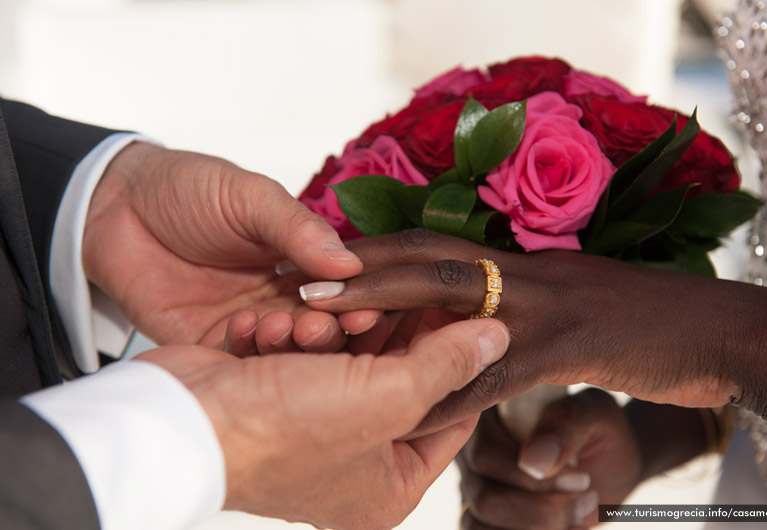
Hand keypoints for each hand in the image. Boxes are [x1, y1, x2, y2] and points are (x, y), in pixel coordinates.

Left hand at [82, 142, 369, 348]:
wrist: (114, 204)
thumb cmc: (189, 189)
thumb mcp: (250, 197)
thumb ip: (296, 229)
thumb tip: (348, 263)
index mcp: (303, 260)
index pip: (345, 288)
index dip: (358, 300)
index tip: (368, 307)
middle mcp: (282, 296)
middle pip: (321, 325)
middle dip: (330, 329)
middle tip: (328, 325)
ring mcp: (247, 322)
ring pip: (285, 349)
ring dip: (292, 345)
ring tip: (288, 327)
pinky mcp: (208, 343)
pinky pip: (237, 360)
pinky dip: (247, 352)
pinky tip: (245, 330)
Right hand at [136, 317, 509, 529]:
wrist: (176, 421)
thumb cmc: (283, 429)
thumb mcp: (386, 396)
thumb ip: (447, 364)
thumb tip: (499, 336)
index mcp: (387, 485)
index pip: (449, 415)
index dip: (458, 359)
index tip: (462, 310)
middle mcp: (350, 463)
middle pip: (396, 379)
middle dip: (382, 335)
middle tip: (381, 297)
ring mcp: (308, 429)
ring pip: (345, 358)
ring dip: (329, 329)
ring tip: (311, 319)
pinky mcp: (271, 396)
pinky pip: (299, 353)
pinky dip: (288, 334)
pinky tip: (268, 329)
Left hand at [297, 229, 766, 439]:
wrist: (711, 330)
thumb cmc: (632, 318)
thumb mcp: (558, 302)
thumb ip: (505, 305)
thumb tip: (458, 324)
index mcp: (511, 261)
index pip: (428, 246)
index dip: (368, 250)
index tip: (314, 259)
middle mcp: (518, 272)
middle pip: (421, 260)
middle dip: (354, 271)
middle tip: (291, 284)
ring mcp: (540, 305)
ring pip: (445, 304)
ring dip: (381, 318)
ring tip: (321, 331)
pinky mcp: (566, 346)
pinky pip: (490, 374)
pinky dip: (444, 395)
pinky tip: (402, 412)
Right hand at [458, 389, 640, 529]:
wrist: (612, 462)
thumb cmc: (598, 429)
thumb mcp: (594, 415)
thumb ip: (564, 426)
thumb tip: (532, 463)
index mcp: (487, 417)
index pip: (484, 453)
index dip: (526, 476)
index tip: (580, 479)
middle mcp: (471, 453)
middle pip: (484, 498)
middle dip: (542, 509)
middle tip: (588, 495)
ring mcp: (475, 488)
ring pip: (479, 525)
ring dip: (538, 527)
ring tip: (581, 512)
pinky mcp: (484, 518)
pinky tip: (566, 527)